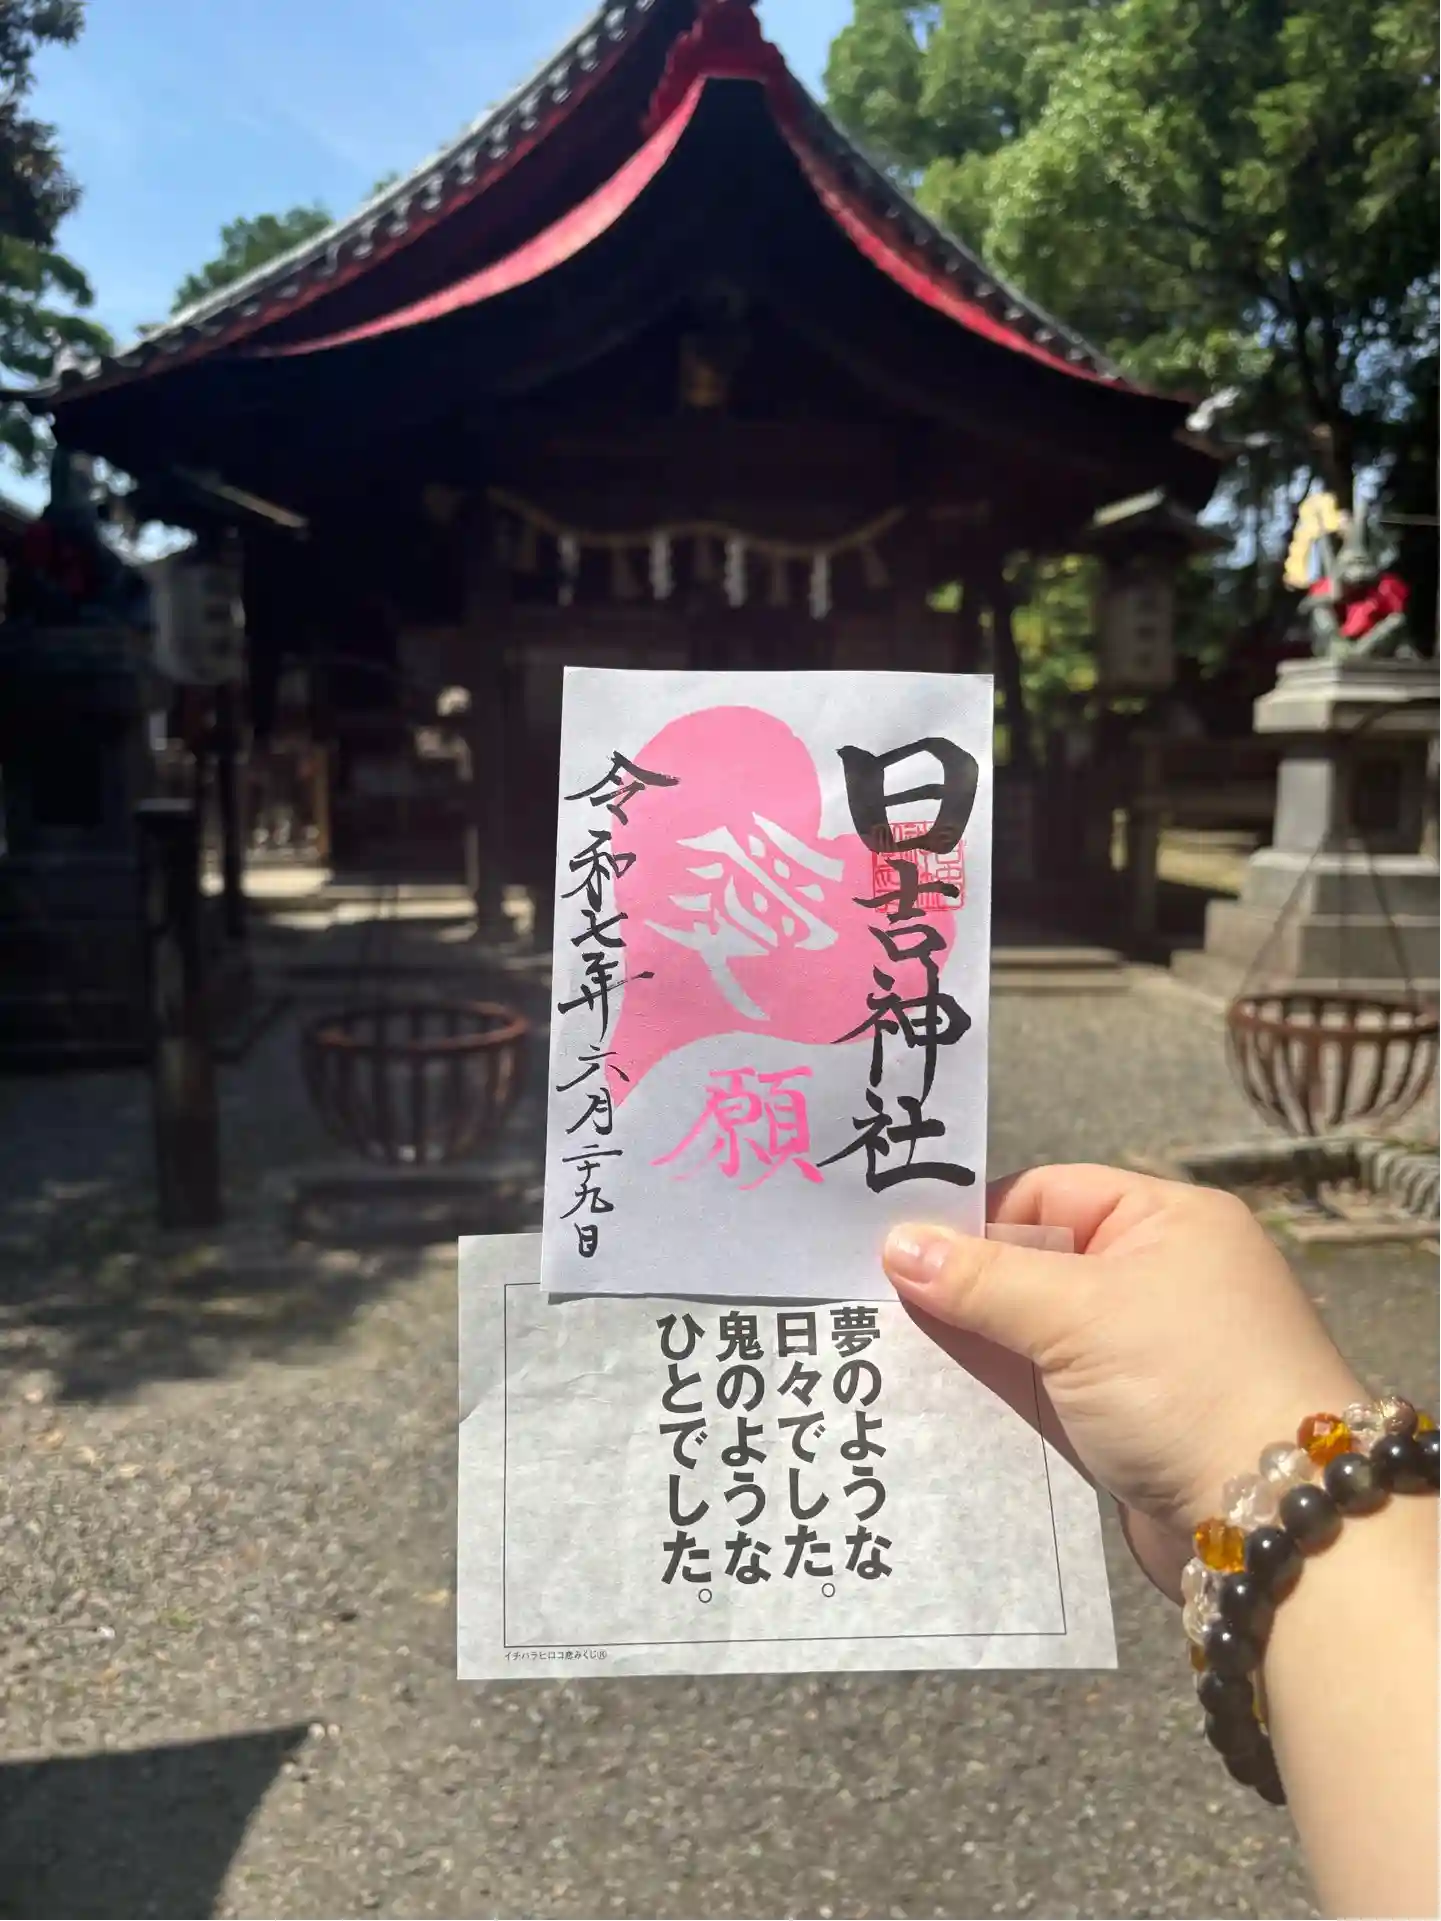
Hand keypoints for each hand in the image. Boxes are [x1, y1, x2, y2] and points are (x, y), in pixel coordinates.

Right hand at [882, 1164, 1364, 1600]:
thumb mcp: (1076, 1317)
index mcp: (1167, 1223)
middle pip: (1035, 1263)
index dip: (973, 1217)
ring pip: (1034, 1332)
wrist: (1276, 1522)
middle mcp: (1159, 1278)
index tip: (895, 1243)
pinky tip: (935, 1396)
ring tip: (886, 1346)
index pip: (1048, 1194)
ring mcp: (1143, 1353)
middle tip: (871, 1295)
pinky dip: (1002, 1391)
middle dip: (963, 1284)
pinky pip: (1048, 1390)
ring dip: (976, 1343)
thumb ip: (981, 1281)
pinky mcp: (1128, 1420)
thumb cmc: (1184, 1384)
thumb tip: (895, 1245)